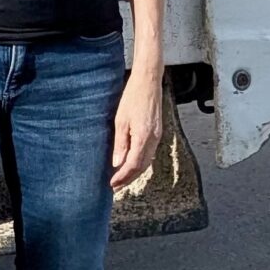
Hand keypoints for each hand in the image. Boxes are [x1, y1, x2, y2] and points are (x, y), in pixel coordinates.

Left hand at [110, 70, 163, 192]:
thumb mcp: (121, 121)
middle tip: (115, 187)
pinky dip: (140, 163)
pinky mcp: (157, 133)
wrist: (148, 82)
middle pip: (141, 167)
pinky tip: (131, 164)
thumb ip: (120, 143)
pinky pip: (149, 154)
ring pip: (147, 162)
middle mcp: (153, 140)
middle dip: (128, 179)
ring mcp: (157, 137)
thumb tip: (117, 163)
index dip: (122, 177)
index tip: (112, 184)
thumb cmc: (132, 98)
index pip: (133, 165)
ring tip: (121, 179)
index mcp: (144, 138)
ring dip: (134, 172)